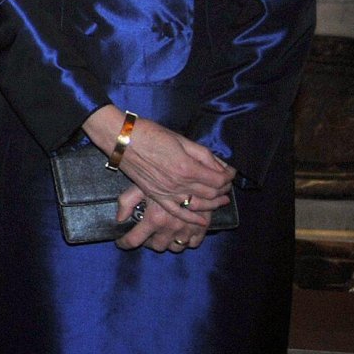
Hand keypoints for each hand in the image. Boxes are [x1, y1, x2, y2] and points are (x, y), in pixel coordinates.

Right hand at [83, 106, 234, 253]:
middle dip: (222, 189)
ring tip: (221, 199)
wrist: (122, 140)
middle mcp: (179, 184)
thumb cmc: (151, 133)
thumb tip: (221, 165)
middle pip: (210, 193)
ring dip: (212, 203)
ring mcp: (167, 192)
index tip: (231, 172)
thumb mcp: (181, 139)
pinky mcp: (156, 196)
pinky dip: (192, 218)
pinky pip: (177, 212)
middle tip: (226, 184)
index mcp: (187, 167)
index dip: (228, 177)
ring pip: (198, 204)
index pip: (217, 179)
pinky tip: (202, 220)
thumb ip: (203, 154)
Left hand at [114, 185, 213, 252]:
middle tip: (146, 234)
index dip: (124, 243)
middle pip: (157, 246)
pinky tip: (181, 232)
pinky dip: (187, 241)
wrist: (196, 173)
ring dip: (168, 242)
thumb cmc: (166, 176)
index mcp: (154, 219)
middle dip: (149, 242)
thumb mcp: (142, 185)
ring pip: (175, 247)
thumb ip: (127, 201)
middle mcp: (170, 228)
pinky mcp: (202, 228)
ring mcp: (187, 230)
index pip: (134, 240)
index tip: (121, 242)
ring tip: (163, 233)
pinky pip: (193, 244)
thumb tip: (119, 218)